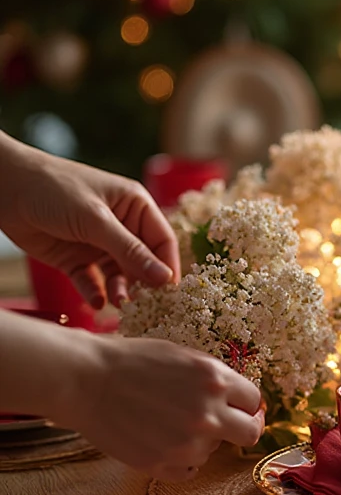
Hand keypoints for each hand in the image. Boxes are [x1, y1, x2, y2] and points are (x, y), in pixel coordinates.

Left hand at [0, 135, 179, 307]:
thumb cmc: (55, 190)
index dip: (168, 266)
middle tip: (147, 306)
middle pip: (144, 262)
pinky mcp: (76, 259)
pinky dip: (95, 293)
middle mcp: (121, 226)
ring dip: (121, 291)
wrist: (5, 188)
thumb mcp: (96, 220)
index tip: (170, 293)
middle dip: (145, 284)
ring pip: (119, 275)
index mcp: (135, 206)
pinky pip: (92, 281)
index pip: (163, 241)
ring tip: (118, 304)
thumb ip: (130, 251)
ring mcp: (98, 244)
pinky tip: (96, 302)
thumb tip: (165, 278)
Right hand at [61, 337, 263, 480]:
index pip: (254, 401)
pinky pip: (190, 471)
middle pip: (250, 434)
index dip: (247, 404)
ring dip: (202, 441)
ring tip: (171, 422)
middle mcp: (207, 414)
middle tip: (230, 426)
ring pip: (213, 451)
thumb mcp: (183, 356)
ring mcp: (186, 444)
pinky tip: (164, 441)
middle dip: (243, 428)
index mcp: (215, 380)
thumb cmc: (131, 361)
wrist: (86, 380)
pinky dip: (183, 460)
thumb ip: (214, 379)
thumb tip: (238, 399)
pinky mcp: (162, 466)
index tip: (240, 408)